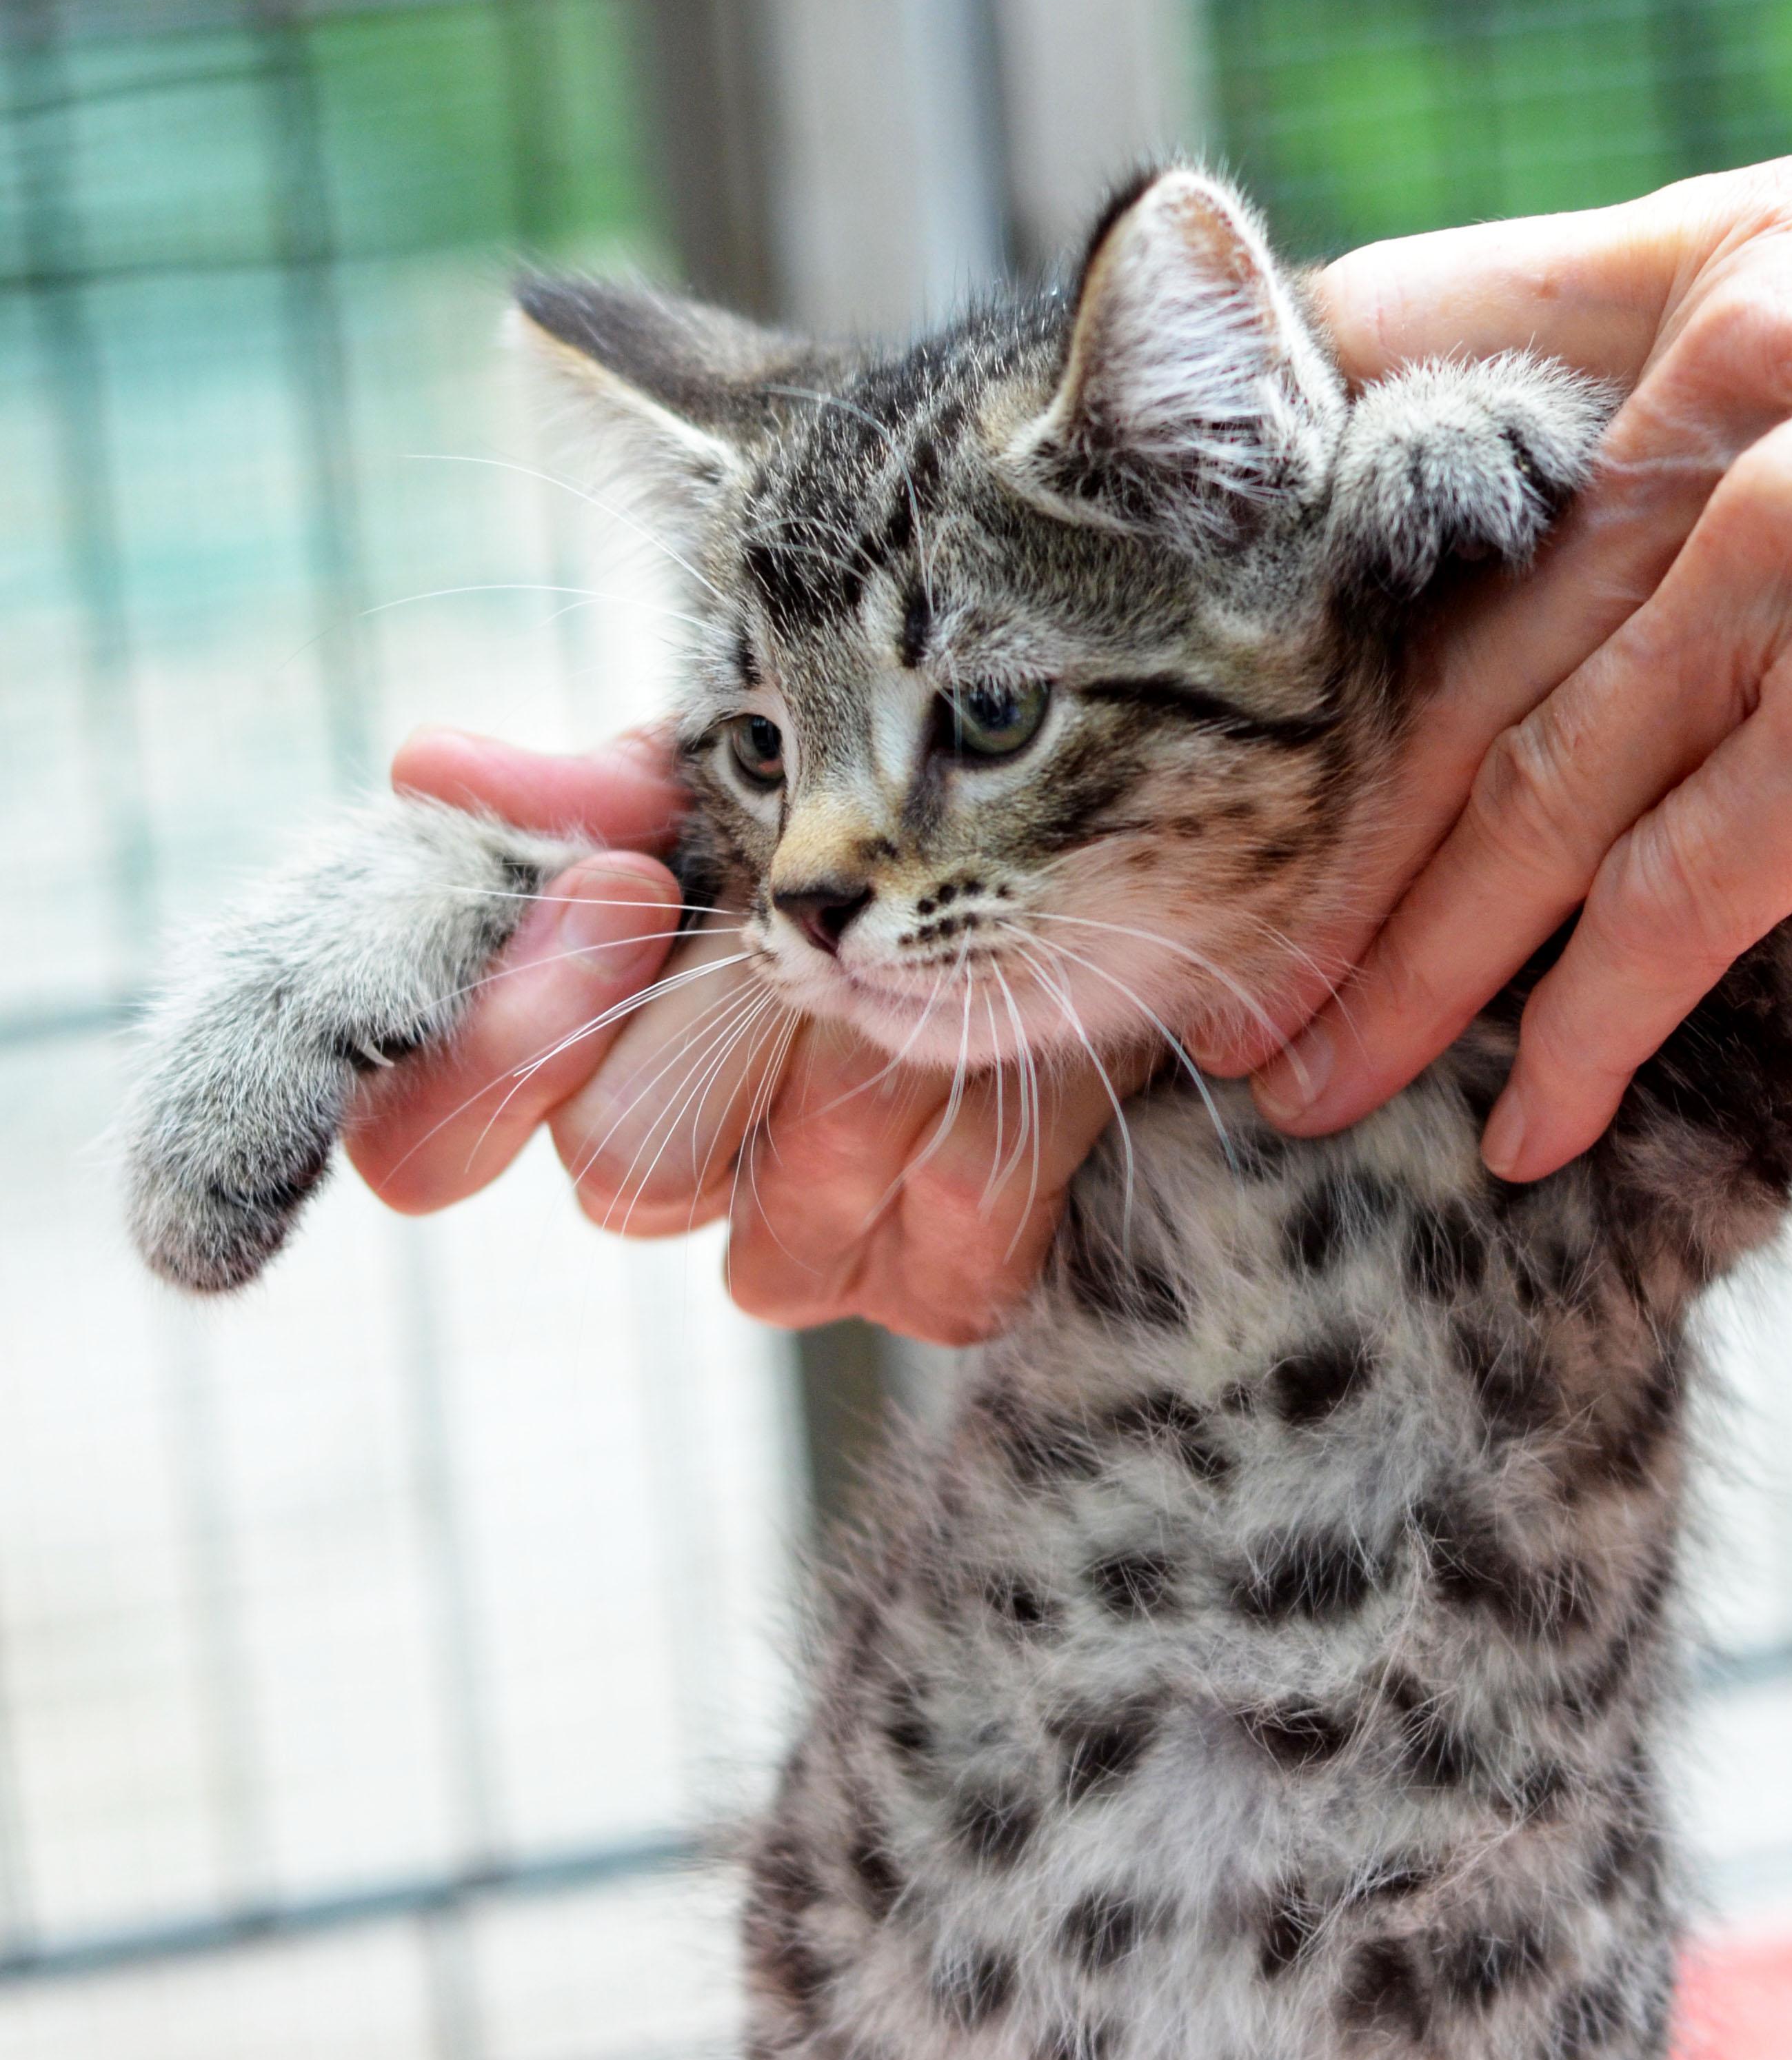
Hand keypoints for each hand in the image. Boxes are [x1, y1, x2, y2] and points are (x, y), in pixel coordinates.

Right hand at [347, 727, 1121, 1344]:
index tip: (629, 888)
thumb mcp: (742, 776)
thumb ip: (600, 789)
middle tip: (837, 918)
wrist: (1100, 862)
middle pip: (623, 1172)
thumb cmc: (894, 817)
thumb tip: (431, 768)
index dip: (501, 1044)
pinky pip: (943, 1254)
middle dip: (751, 1020)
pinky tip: (1046, 1059)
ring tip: (964, 965)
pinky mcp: (936, 1290)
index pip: (422, 1148)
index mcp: (578, 1055)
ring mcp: (802, 1246)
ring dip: (895, 1070)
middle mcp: (668, 1171)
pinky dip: (1011, 1140)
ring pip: (786, 1219)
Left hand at [1214, 153, 1791, 1178]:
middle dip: (1318, 848)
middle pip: (1456, 643)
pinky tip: (1522, 1130)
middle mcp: (1771, 354)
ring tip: (1310, 1080)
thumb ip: (1671, 508)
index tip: (1158, 686)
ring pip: (1531, 787)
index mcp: (1743, 261)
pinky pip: (1667, 893)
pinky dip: (1584, 1032)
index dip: (1276, 531)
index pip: (1430, 365)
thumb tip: (1463, 678)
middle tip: (1211, 986)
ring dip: (1405, 969)